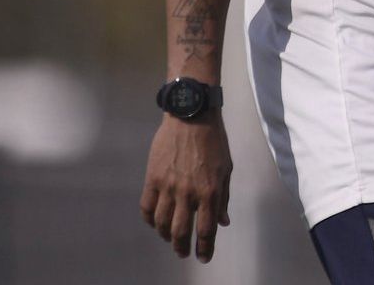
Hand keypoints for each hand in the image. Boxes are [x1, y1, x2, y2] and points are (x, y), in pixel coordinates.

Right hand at [140, 115, 232, 262]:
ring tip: (169, 238)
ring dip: (165, 235)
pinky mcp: (152, 178)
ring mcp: (168, 187)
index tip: (203, 257)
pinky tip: (154, 222)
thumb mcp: (227, 168)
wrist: (191, 115)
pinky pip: (147, 207)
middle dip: (182, 247)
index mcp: (210, 191)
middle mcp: (188, 193)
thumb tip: (223, 221)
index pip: (206, 229)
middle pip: (181, 231)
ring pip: (162, 223)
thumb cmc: (214, 140)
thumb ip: (224, 197)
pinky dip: (150, 219)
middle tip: (182, 253)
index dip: (205, 247)